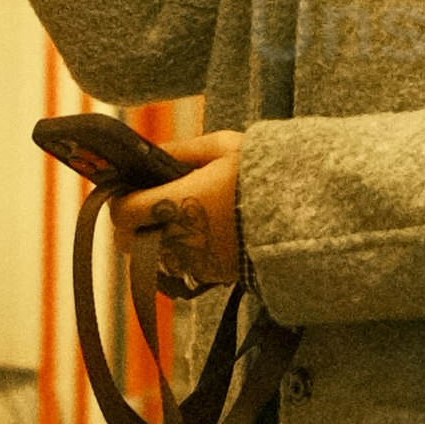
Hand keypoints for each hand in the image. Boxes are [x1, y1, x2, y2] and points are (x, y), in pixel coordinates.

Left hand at [125, 142, 248, 308]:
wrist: (306, 216)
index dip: (119, 201)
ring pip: (150, 256)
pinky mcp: (211, 276)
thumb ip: (183, 148)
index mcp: (177, 204)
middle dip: (130, 222)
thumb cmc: (264, 175)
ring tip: (174, 215)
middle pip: (127, 241)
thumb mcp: (225, 147)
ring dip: (152, 238)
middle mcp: (179, 240)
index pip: (122, 213)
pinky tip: (197, 232)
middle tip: (146, 202)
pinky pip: (178, 266)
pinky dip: (178, 251)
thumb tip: (153, 150)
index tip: (127, 189)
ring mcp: (194, 263)